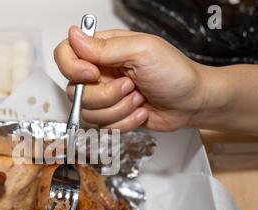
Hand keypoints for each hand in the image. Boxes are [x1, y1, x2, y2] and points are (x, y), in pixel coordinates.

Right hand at [54, 27, 209, 132]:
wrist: (192, 102)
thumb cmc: (175, 72)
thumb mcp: (142, 51)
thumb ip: (105, 47)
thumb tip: (74, 35)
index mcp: (103, 50)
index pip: (65, 54)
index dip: (73, 68)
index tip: (94, 74)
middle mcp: (99, 72)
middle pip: (74, 91)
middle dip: (105, 95)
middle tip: (130, 86)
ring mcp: (104, 96)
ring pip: (88, 112)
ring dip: (118, 109)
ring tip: (138, 98)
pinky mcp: (112, 116)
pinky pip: (103, 127)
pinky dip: (125, 122)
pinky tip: (141, 111)